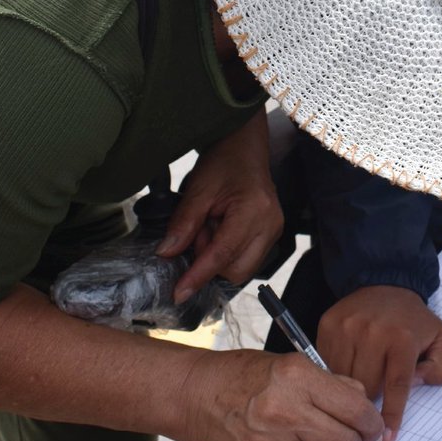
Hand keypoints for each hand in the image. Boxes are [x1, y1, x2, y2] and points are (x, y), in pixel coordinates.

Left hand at [156, 109, 283, 296]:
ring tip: (210, 228)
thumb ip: (183, 224)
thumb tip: (166, 254)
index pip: (222, 255)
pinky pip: (247, 258)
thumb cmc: (225, 162)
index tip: (179, 293)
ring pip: (242, 269)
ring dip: (219, 258)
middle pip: (236, 270)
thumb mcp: (198, 188)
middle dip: (210, 263)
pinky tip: (221, 230)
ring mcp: (275, 230)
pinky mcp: (272, 234)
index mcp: (253, 211)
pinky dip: (228, 253)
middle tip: (198, 233)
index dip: (198, 276)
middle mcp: (270, 225)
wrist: (246, 147)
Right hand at [186, 349, 384, 440]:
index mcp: (297, 379)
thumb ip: (332, 383)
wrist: (200, 396)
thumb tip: (363, 403)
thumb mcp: (294, 363)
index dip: (372, 422)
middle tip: (355, 436)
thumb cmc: (247, 374)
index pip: (354, 409)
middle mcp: (285, 413)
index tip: (375, 426)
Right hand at [318, 286, 441, 440]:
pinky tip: (344, 370)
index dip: (391, 417)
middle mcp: (373, 332)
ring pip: (343, 379)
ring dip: (350, 389)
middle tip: (371, 410)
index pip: (396, 386)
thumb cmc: (413, 321)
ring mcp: (347, 328)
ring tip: (359, 386)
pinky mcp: (328, 327)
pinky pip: (327, 364)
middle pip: (366, 387)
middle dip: (370, 402)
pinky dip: (335, 374)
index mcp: (402, 338)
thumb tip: (416, 386)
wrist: (385, 285)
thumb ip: (440, 369)